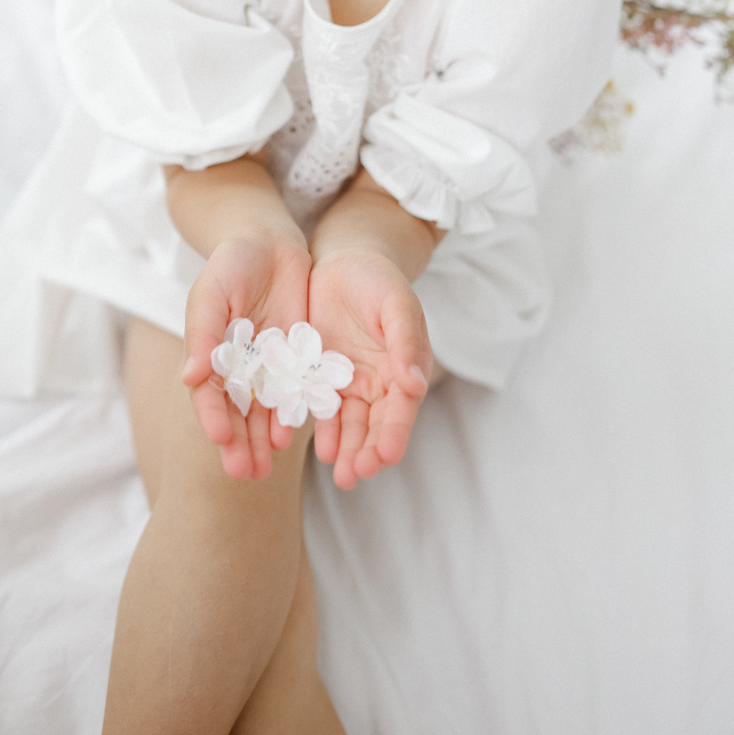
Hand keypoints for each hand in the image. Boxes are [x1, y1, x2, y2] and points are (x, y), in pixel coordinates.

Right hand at [181, 234, 311, 479]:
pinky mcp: (295, 357)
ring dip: (262, 440)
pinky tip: (293, 434)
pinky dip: (291, 414)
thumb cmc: (231, 263)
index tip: (220, 439)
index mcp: (210, 354)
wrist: (270, 242)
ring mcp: (267, 365)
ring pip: (263, 412)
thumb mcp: (213, 291)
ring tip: (267, 468)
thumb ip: (203, 331)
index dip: (213, 418)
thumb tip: (189, 375)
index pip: (208, 395)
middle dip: (239, 445)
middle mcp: (237, 367)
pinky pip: (293, 392)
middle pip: (236, 414)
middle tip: (245, 474)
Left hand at [308, 248, 432, 489]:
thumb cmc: (379, 279)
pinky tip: (318, 447)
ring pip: (349, 423)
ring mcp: (349, 381)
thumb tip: (414, 383)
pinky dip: (321, 428)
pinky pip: (320, 406)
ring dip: (346, 449)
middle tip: (355, 475)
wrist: (344, 260)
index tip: (385, 457)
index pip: (401, 408)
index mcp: (404, 366)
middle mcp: (380, 381)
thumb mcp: (395, 304)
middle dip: (367, 451)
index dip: (394, 433)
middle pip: (375, 424)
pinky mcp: (321, 375)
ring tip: (339, 473)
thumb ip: (405, 341)